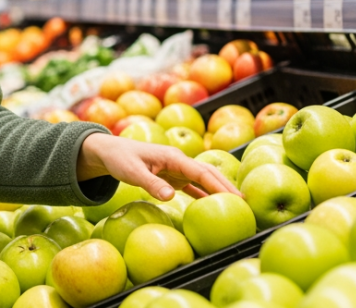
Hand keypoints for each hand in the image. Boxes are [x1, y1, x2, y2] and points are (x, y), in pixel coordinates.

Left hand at [77, 133, 239, 201]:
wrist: (109, 151)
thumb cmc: (120, 159)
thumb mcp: (132, 172)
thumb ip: (151, 184)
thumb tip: (171, 196)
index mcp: (173, 157)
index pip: (201, 171)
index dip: (219, 185)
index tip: (234, 197)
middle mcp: (179, 161)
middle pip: (208, 173)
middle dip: (227, 187)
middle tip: (245, 204)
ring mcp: (177, 168)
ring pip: (204, 179)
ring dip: (219, 190)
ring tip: (238, 205)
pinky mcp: (173, 176)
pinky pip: (193, 185)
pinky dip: (205, 194)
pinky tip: (215, 205)